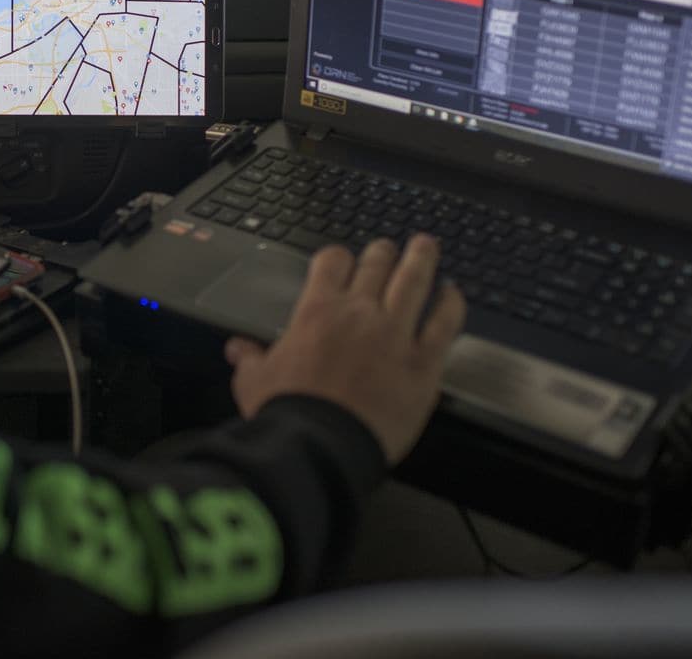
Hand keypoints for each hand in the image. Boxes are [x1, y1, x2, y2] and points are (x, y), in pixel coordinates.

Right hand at [224, 235, 465, 464]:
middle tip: (389, 250)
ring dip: (422, 258)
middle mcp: (358, 312)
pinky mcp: (423, 362)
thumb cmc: (285, 413)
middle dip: (383, 252)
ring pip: (414, 280)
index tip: (344, 261)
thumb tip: (237, 349)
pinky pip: (444, 322)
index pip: (332, 262)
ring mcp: (394, 333)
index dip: (339, 257)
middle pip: (377, 263)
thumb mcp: (255, 382)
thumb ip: (250, 359)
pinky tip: (453, 293)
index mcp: (317, 311)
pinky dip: (451, 303)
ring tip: (427, 245)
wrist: (319, 447)